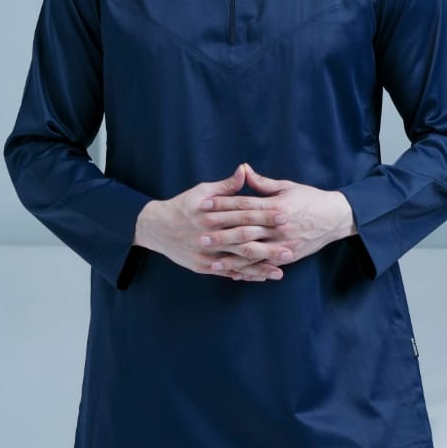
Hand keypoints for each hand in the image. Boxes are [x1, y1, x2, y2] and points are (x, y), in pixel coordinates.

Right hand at [134, 162, 292, 280]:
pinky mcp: (203, 266)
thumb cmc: (183, 206)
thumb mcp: (202, 191)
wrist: (155, 228)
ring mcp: (206, 253)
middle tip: (291, 249)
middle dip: (268, 246)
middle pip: (244, 240)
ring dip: (260, 267)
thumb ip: (226, 185)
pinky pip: (227, 272)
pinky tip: (261, 277)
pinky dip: (244, 275)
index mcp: (212, 214)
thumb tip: (244, 170)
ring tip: (281, 271)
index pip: (243, 213)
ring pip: (237, 261)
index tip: (285, 216)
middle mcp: (209, 234)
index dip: (265, 215)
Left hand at [200, 161, 353, 281]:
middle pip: (244, 230)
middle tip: (200, 236)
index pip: (243, 204)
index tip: (204, 206)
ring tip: (212, 261)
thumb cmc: (309, 199)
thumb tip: (243, 170)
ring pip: (253, 252)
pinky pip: (265, 265)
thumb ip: (262, 183)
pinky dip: (249, 270)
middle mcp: (278, 226)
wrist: (335, 217)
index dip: (222, 205)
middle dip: (221, 234)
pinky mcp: (289, 255)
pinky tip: (234, 273)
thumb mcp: (287, 187)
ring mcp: (283, 243)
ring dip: (231, 258)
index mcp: (275, 206)